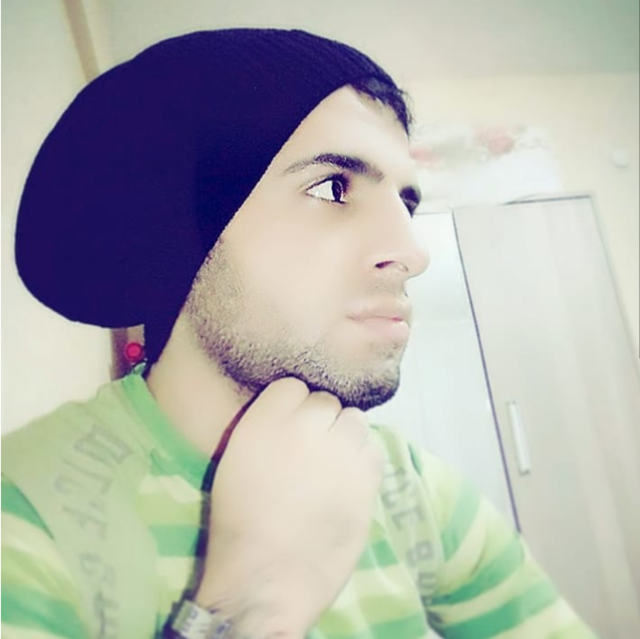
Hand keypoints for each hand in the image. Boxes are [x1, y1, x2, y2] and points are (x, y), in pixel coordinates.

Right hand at [195, 377, 383, 637]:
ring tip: (335, 464)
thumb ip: (268, 427)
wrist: (265, 578)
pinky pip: (373, 449)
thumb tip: (296, 413)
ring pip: (355, 420)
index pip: (293, 387)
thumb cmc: (240, 523)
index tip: (293, 427)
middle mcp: (305, 426)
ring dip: (346, 436)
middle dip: (322, 421)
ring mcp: (340, 450)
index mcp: (265, 420)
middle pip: (326, 401)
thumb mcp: (238, 460)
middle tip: (314, 451)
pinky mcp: (366, 478)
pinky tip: (349, 481)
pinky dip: (363, 460)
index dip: (295, 406)